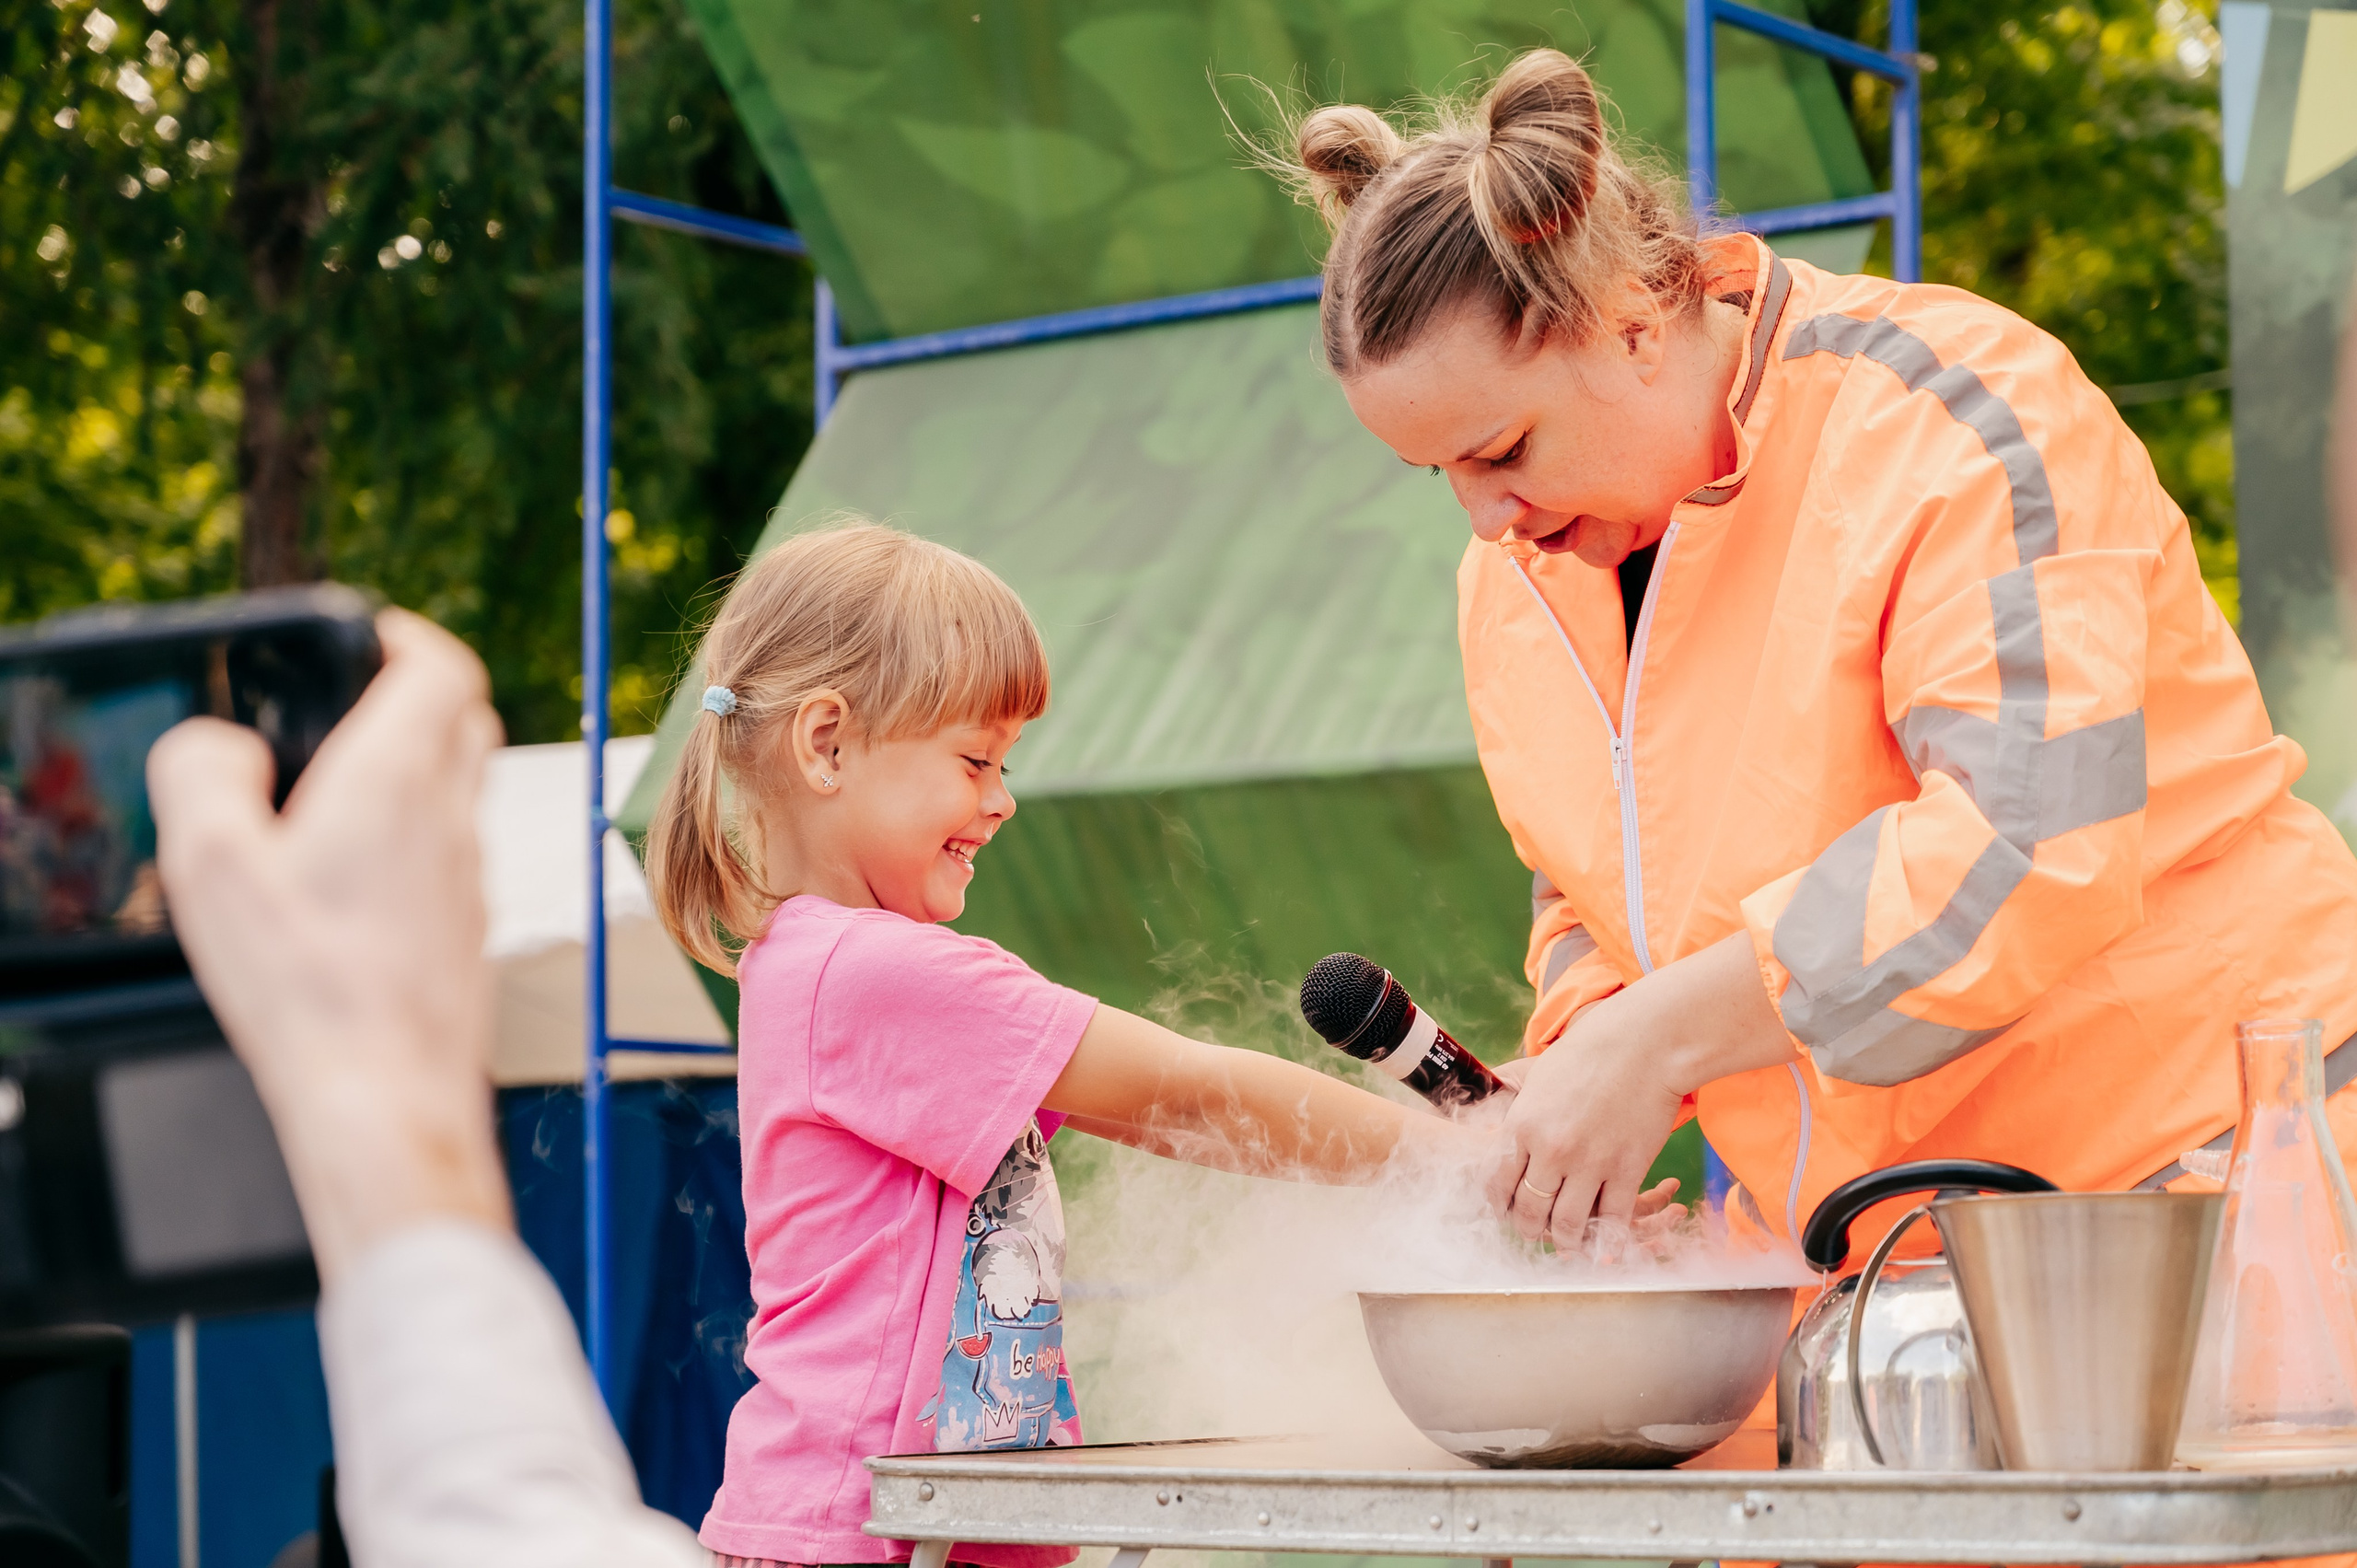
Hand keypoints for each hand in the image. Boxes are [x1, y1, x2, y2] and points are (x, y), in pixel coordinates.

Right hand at [147, 610, 511, 1281]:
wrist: (383, 1092)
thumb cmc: (306, 986)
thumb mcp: (211, 862)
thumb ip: (203, 773)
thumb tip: (217, 740)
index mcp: (399, 780)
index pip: (444, 666)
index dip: (408, 636)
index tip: (368, 635)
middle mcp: (451, 819)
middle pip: (464, 718)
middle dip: (418, 691)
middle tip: (355, 699)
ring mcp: (470, 876)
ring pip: (463, 787)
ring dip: (419, 764)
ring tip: (342, 786)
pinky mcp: (467, 928)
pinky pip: (452, 853)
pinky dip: (418, 835)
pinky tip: (358, 875)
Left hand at [1483, 931, 1795, 1249]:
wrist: (1645, 1044)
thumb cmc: (1591, 1052)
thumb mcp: (1539, 1076)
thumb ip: (1518, 1105)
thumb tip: (1495, 1111)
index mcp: (1522, 1126)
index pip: (1498, 1184)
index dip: (1501, 1206)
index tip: (1507, 1211)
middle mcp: (1551, 1151)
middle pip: (1530, 1211)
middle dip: (1529, 1230)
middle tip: (1535, 1234)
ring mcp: (1590, 1163)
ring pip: (1567, 1224)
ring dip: (1565, 1241)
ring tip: (1567, 1243)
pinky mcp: (1627, 1170)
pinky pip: (1612, 1220)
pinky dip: (1607, 1239)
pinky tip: (1605, 1243)